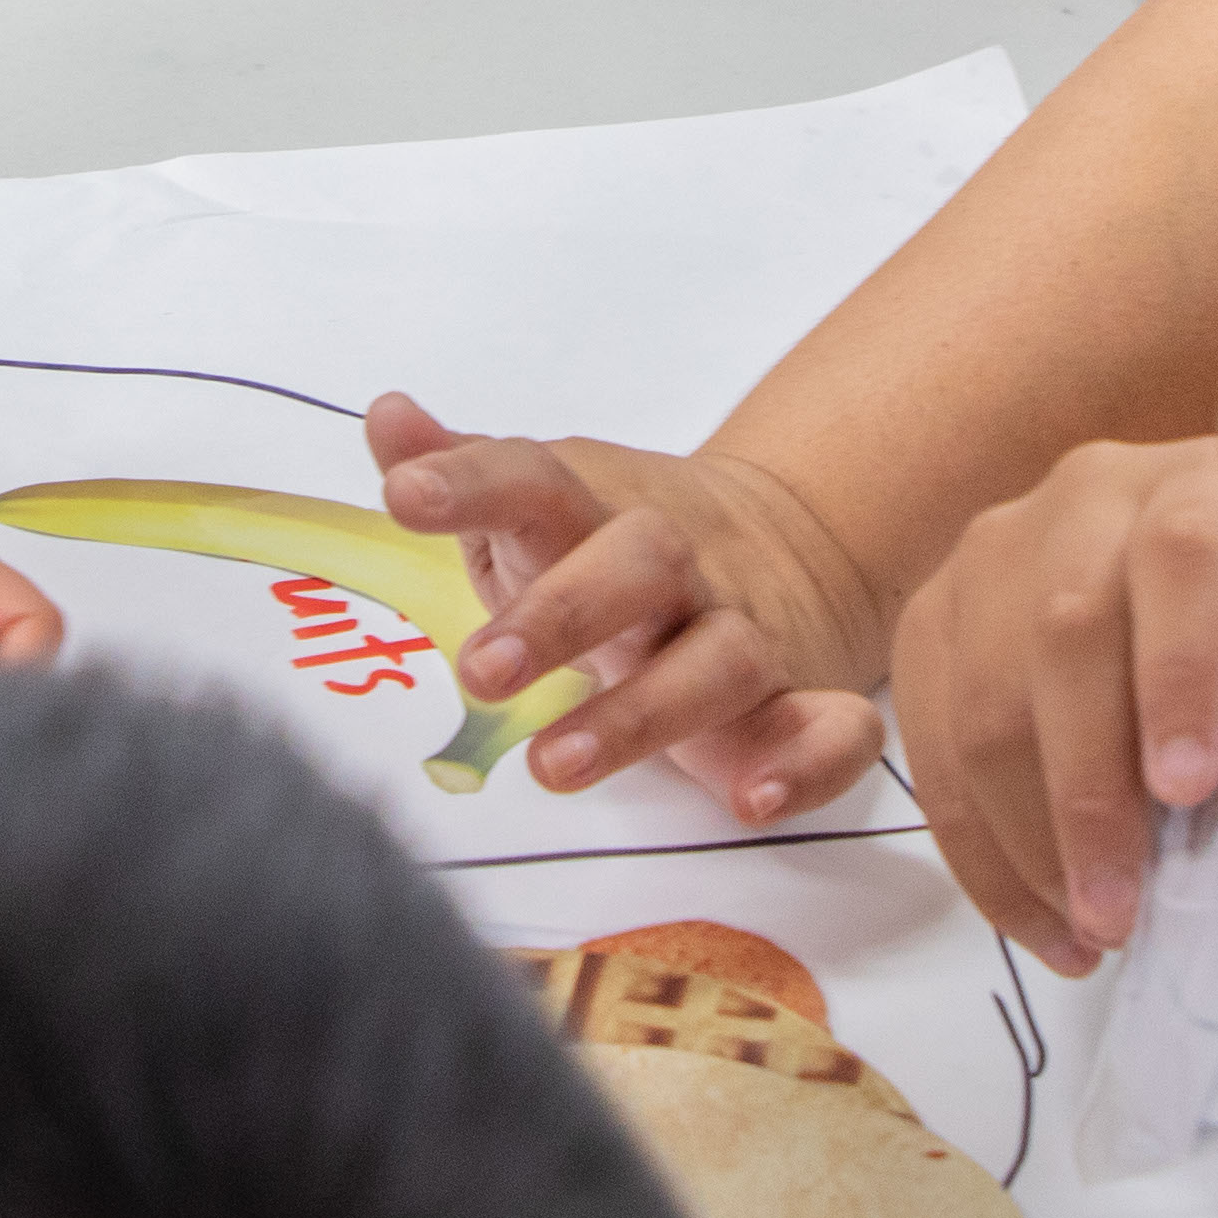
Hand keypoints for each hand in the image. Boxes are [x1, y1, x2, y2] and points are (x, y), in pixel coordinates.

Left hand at [364, 397, 882, 820]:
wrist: (789, 543)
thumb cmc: (618, 540)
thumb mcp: (542, 499)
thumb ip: (466, 474)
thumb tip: (386, 417)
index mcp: (599, 509)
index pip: (534, 479)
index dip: (471, 482)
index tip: (405, 493)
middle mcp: (678, 567)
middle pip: (640, 564)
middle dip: (560, 614)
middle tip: (479, 672)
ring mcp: (745, 633)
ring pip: (719, 661)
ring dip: (642, 712)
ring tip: (555, 764)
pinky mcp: (800, 704)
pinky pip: (830, 730)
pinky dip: (806, 764)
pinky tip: (753, 800)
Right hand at [890, 436, 1217, 975]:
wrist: (1182, 548)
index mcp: (1203, 485)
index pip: (1183, 559)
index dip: (1182, 674)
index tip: (1189, 791)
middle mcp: (1088, 496)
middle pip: (1066, 638)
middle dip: (1087, 796)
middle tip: (1119, 914)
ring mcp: (997, 548)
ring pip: (986, 694)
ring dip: (1027, 838)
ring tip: (1081, 935)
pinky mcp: (936, 610)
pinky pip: (930, 733)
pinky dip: (976, 843)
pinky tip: (1032, 916)